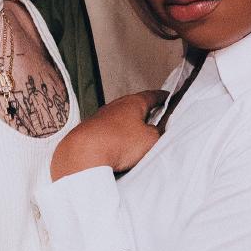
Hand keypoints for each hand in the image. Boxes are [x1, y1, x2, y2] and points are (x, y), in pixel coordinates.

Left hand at [50, 90, 165, 179]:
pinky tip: (117, 150)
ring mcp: (100, 118)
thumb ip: (156, 133)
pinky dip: (115, 139)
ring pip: (119, 121)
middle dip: (143, 113)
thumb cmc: (117, 143)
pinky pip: (108, 134)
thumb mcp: (149, 139)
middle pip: (133, 107)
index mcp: (133, 103)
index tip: (167, 96)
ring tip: (135, 141)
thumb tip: (154, 132)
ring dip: (127, 128)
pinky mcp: (90, 132)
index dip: (161, 97)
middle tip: (153, 121)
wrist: (83, 154)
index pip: (151, 96)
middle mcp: (115, 106)